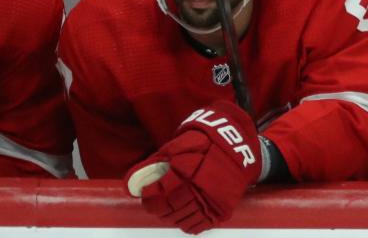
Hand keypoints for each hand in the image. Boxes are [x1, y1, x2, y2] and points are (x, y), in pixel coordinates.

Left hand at [125, 101, 259, 233]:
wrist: (237, 145)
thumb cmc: (204, 143)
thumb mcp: (179, 145)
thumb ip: (156, 162)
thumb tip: (131, 180)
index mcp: (188, 169)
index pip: (162, 192)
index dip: (150, 196)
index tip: (146, 193)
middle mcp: (200, 187)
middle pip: (172, 208)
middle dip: (159, 208)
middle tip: (155, 203)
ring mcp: (212, 199)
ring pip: (184, 218)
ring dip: (172, 217)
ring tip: (169, 209)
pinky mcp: (222, 208)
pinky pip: (200, 224)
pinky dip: (188, 224)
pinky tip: (184, 217)